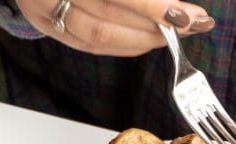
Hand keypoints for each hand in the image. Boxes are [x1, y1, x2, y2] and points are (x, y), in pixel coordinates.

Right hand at [14, 0, 213, 55]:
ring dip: (142, 39)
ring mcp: (43, 7)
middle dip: (156, 21)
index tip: (184, 12)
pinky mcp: (43, 24)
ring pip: (99, 35)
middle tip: (193, 22)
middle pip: (108, 12)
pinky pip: (87, 45)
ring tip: (174, 34)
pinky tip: (146, 41)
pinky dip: (121, 46)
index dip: (152, 4)